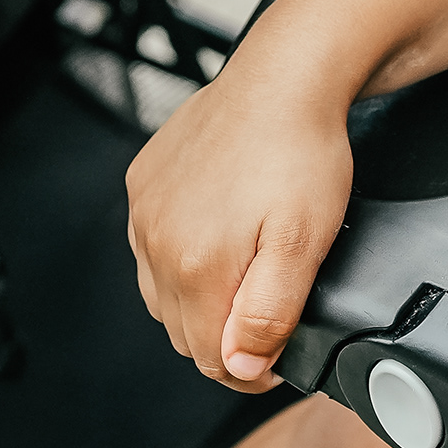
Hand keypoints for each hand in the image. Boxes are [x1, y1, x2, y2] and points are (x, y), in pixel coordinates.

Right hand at [122, 40, 362, 388]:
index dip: (249, 370)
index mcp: (196, 264)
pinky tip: (216, 238)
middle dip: (225, 338)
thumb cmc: (300, 151)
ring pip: (162, 294)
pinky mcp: (142, 184)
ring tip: (245, 275)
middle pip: (184, 332)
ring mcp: (145, 211)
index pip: (211, 358)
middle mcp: (157, 241)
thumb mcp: (304, 243)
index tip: (276, 355)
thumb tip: (239, 366)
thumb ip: (269, 313)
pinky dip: (178, 259)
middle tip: (268, 315)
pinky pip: (150, 247)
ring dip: (199, 301)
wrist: (282, 78)